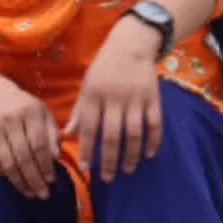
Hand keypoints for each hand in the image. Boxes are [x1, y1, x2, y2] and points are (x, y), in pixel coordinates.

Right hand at [0, 76, 60, 198]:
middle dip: (34, 179)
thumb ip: (53, 135)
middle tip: (43, 194)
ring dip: (19, 182)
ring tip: (30, 193)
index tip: (52, 181)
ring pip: (7, 162)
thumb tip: (56, 158)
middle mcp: (11, 119)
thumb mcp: (44, 115)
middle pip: (23, 156)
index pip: (39, 144)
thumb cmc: (25, 109)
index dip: (46, 165)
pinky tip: (13, 180)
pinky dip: (3, 174)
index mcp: (30, 112)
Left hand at [66, 18, 162, 180]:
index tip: (87, 169)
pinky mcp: (153, 98)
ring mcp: (135, 98)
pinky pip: (155, 124)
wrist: (131, 44)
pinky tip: (149, 154)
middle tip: (108, 178)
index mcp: (94, 95)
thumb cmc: (104, 69)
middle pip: (112, 136)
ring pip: (134, 133)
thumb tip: (68, 136)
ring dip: (131, 155)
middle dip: (109, 160)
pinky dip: (153, 141)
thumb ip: (80, 112)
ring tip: (128, 170)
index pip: (89, 129)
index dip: (87, 150)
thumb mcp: (87, 86)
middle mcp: (114, 98)